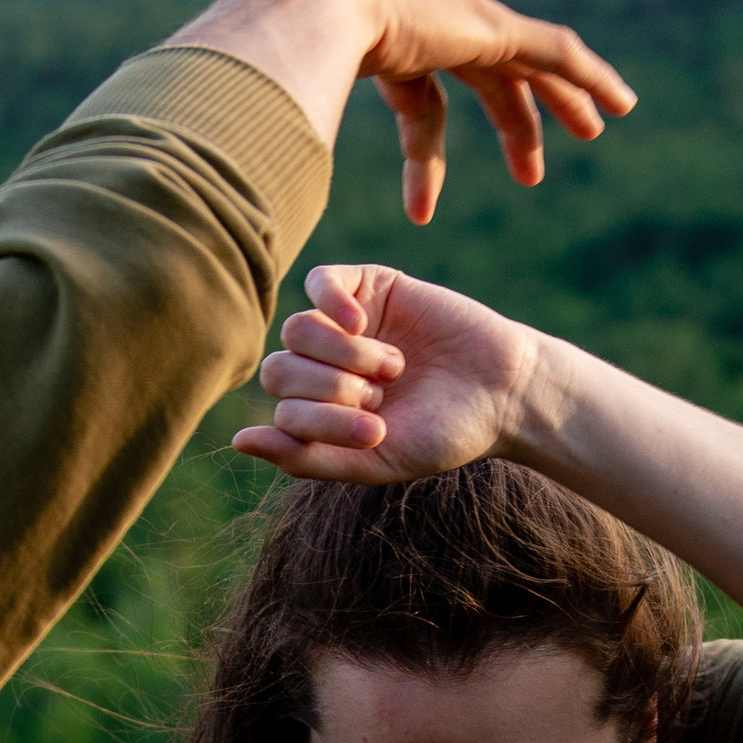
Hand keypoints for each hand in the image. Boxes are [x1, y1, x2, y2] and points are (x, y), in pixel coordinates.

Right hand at [168, 0, 632, 223]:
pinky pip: (556, 53)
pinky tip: (622, 105)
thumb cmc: (279, 74)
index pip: (415, 107)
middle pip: (482, 83)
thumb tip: (212, 216)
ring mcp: (463, 23)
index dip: (422, 159)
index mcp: (382, 55)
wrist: (308, 10)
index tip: (423, 209)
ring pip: (527, 67)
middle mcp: (429, 32)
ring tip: (597, 134)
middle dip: (509, 124)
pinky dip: (589, 78)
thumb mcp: (279, 128)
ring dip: (558, 104)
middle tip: (532, 172)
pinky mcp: (492, 26)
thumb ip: (260, 162)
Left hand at [234, 262, 532, 483]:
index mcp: (320, 412)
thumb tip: (239, 441)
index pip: (281, 411)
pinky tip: (361, 321)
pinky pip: (319, 281)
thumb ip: (305, 457)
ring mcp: (343, 325)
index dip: (321, 422)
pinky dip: (332, 302)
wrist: (503, 391)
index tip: (378, 430)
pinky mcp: (368, 284)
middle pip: (279, 369)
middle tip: (380, 398)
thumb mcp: (373, 461)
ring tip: (391, 367)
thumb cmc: (442, 433)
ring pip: (297, 329)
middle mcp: (324, 367)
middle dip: (328, 390)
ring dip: (343, 355)